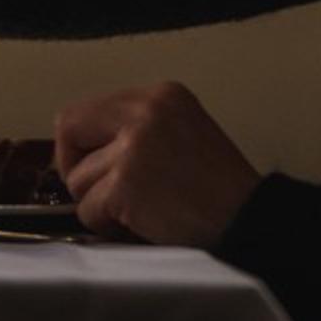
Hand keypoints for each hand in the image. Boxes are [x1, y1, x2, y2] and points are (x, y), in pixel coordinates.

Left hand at [52, 81, 260, 246]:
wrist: (251, 221)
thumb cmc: (220, 190)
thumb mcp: (181, 134)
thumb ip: (136, 132)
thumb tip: (83, 152)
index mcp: (160, 95)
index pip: (87, 110)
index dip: (81, 144)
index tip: (94, 169)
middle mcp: (144, 110)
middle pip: (70, 129)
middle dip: (76, 168)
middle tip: (100, 194)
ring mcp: (133, 146)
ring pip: (78, 178)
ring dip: (99, 204)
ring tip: (137, 213)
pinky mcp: (126, 183)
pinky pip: (89, 209)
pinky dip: (106, 225)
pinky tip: (140, 226)